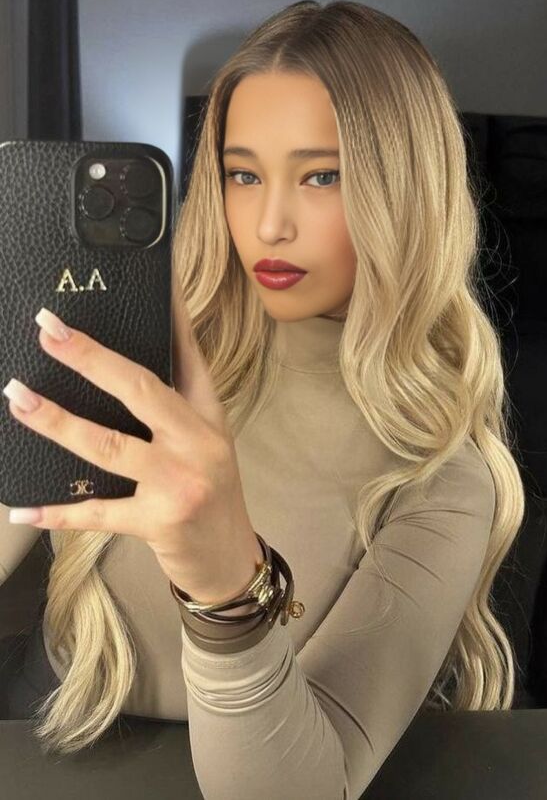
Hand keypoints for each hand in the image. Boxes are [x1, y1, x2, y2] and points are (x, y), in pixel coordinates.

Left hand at [2, 283, 261, 604]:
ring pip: (110, 444)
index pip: (189, 357)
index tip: (151, 281)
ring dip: (58, 420)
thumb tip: (119, 368)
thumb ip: (173, 407)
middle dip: (90, 358)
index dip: (171, 317)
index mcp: (208, 418)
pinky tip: (23, 508)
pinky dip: (59, 511)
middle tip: (49, 330)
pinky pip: (98, 512)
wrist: (229, 560)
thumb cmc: (210, 494)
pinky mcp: (159, 522)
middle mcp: (199, 443)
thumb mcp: (205, 443)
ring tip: (19, 398)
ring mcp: (180, 483)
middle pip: (142, 390)